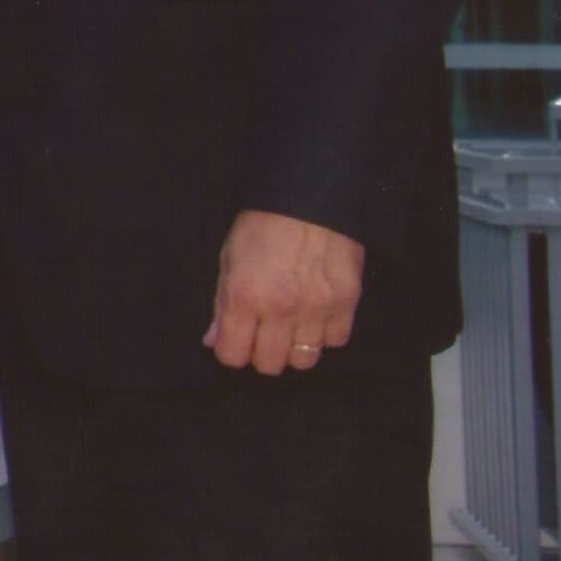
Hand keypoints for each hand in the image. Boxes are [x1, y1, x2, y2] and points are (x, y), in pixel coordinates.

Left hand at [204, 209, 362, 375]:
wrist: (310, 196)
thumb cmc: (262, 224)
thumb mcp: (229, 258)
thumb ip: (221, 304)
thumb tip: (213, 341)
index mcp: (243, 295)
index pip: (232, 356)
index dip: (231, 350)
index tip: (236, 340)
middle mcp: (280, 308)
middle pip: (269, 365)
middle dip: (262, 353)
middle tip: (263, 332)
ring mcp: (316, 308)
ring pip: (304, 361)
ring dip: (295, 347)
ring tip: (292, 325)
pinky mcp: (347, 302)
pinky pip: (336, 341)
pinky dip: (325, 333)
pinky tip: (316, 314)